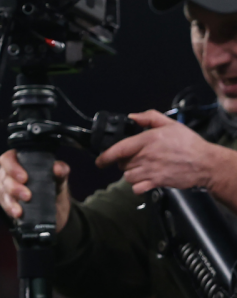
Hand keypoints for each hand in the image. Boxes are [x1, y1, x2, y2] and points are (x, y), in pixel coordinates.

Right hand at [0, 149, 71, 231]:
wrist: (54, 206)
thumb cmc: (53, 184)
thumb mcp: (59, 177)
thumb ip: (61, 170)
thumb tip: (57, 169)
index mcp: (18, 160)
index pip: (8, 159)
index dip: (13, 167)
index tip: (24, 178)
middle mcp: (7, 171)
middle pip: (4, 177)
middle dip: (14, 187)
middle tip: (27, 196)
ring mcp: (3, 186)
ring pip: (2, 191)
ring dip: (11, 201)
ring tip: (20, 211)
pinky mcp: (3, 200)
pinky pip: (3, 204)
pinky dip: (10, 209)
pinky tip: (17, 214)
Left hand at [96, 110, 221, 194]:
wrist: (206, 164)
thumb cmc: (189, 143)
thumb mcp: (170, 124)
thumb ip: (149, 117)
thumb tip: (132, 117)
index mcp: (146, 140)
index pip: (118, 150)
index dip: (104, 157)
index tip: (99, 161)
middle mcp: (145, 157)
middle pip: (121, 164)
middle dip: (123, 162)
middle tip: (133, 160)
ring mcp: (151, 171)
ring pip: (127, 176)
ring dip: (130, 174)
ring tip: (140, 169)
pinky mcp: (157, 183)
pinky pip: (137, 188)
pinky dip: (137, 186)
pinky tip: (144, 181)